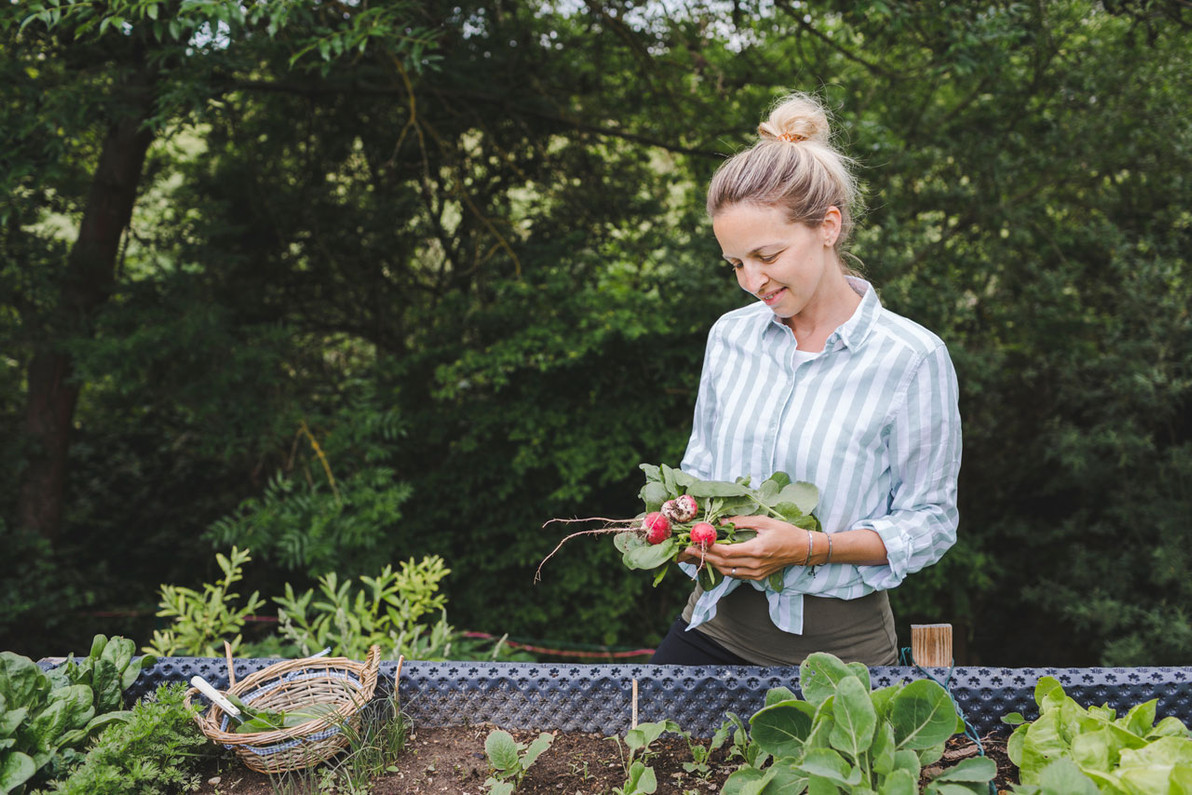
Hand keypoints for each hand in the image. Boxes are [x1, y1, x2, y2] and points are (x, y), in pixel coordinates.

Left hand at [682, 514, 809, 580]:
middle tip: (687, 550)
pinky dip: (723, 567)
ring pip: (727, 571)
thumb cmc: (785, 532)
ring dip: (711, 563)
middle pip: (722, 564)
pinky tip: (716, 559)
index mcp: (755, 550)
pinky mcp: (757, 577)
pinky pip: (735, 574)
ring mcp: (756, 573)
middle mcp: (754, 565)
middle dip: (703, 556)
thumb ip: (741, 522)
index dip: (708, 548)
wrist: (802, 549)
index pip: (725, 552)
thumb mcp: (764, 521)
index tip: (694, 542)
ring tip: (698, 554)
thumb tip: (721, 522)